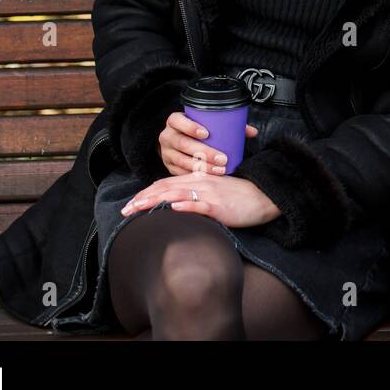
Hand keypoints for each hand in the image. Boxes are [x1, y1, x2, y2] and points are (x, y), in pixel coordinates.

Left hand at [120, 172, 280, 227]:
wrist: (264, 197)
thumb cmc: (240, 198)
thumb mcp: (214, 193)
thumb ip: (196, 195)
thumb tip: (176, 205)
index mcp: (198, 179)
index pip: (166, 184)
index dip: (146, 192)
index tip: (131, 203)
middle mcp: (200, 183)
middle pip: (166, 188)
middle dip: (143, 198)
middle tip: (125, 210)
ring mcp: (210, 194)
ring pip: (177, 194)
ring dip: (155, 201)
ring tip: (138, 208)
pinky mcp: (220, 206)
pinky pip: (200, 204)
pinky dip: (185, 205)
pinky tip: (172, 207)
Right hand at [158, 110, 258, 175]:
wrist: (179, 142)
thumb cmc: (198, 132)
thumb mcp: (209, 125)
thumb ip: (230, 126)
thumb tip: (252, 132)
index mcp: (175, 121)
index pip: (178, 121)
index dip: (190, 127)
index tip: (207, 133)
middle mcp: (167, 136)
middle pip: (182, 143)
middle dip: (203, 152)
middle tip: (222, 158)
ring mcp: (167, 152)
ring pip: (182, 160)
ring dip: (202, 166)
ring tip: (219, 169)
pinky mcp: (168, 166)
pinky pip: (180, 172)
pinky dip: (194, 174)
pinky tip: (207, 176)